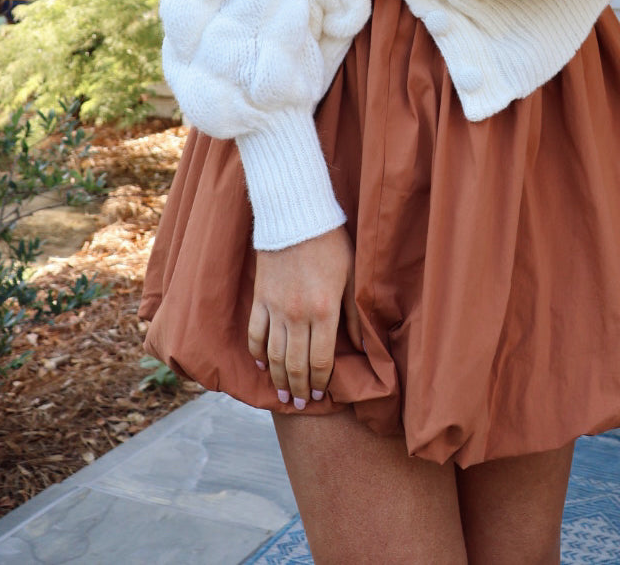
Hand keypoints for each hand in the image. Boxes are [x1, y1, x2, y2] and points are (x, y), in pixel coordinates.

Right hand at [249, 225, 362, 406]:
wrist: (296, 217)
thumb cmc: (331, 244)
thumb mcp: (352, 276)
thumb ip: (355, 314)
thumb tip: (364, 345)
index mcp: (324, 311)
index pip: (320, 360)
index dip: (320, 381)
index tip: (319, 395)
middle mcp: (298, 316)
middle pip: (295, 364)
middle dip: (298, 388)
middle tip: (300, 403)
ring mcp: (275, 309)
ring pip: (274, 355)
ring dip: (278, 379)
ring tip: (283, 395)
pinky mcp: (260, 299)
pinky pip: (255, 333)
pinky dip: (257, 353)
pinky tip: (262, 365)